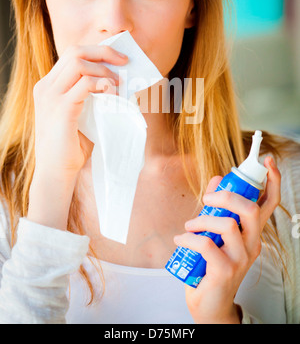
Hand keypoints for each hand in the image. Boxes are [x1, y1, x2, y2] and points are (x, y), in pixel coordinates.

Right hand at [28, 44, 127, 228]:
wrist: (56, 171)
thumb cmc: (71, 145)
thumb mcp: (82, 114)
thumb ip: (92, 96)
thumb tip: (120, 82)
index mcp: (48, 86)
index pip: (71, 55)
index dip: (96, 51)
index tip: (117, 58)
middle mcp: (46, 87)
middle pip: (75, 52)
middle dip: (103, 52)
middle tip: (124, 61)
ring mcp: (51, 96)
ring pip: (79, 64)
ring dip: (105, 71)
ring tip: (119, 84)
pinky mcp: (61, 108)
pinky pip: (86, 84)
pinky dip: (104, 85)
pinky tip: (114, 95)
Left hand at [173, 156, 280, 323]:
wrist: (210, 303)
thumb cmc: (212, 264)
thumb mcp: (216, 232)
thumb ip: (217, 207)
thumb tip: (216, 180)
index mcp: (252, 231)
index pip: (269, 203)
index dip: (272, 180)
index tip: (267, 160)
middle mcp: (253, 243)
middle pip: (250, 209)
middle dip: (227, 196)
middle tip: (208, 198)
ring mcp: (241, 258)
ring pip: (227, 225)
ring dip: (203, 219)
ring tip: (190, 225)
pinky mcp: (225, 271)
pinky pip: (207, 245)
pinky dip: (189, 238)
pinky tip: (181, 240)